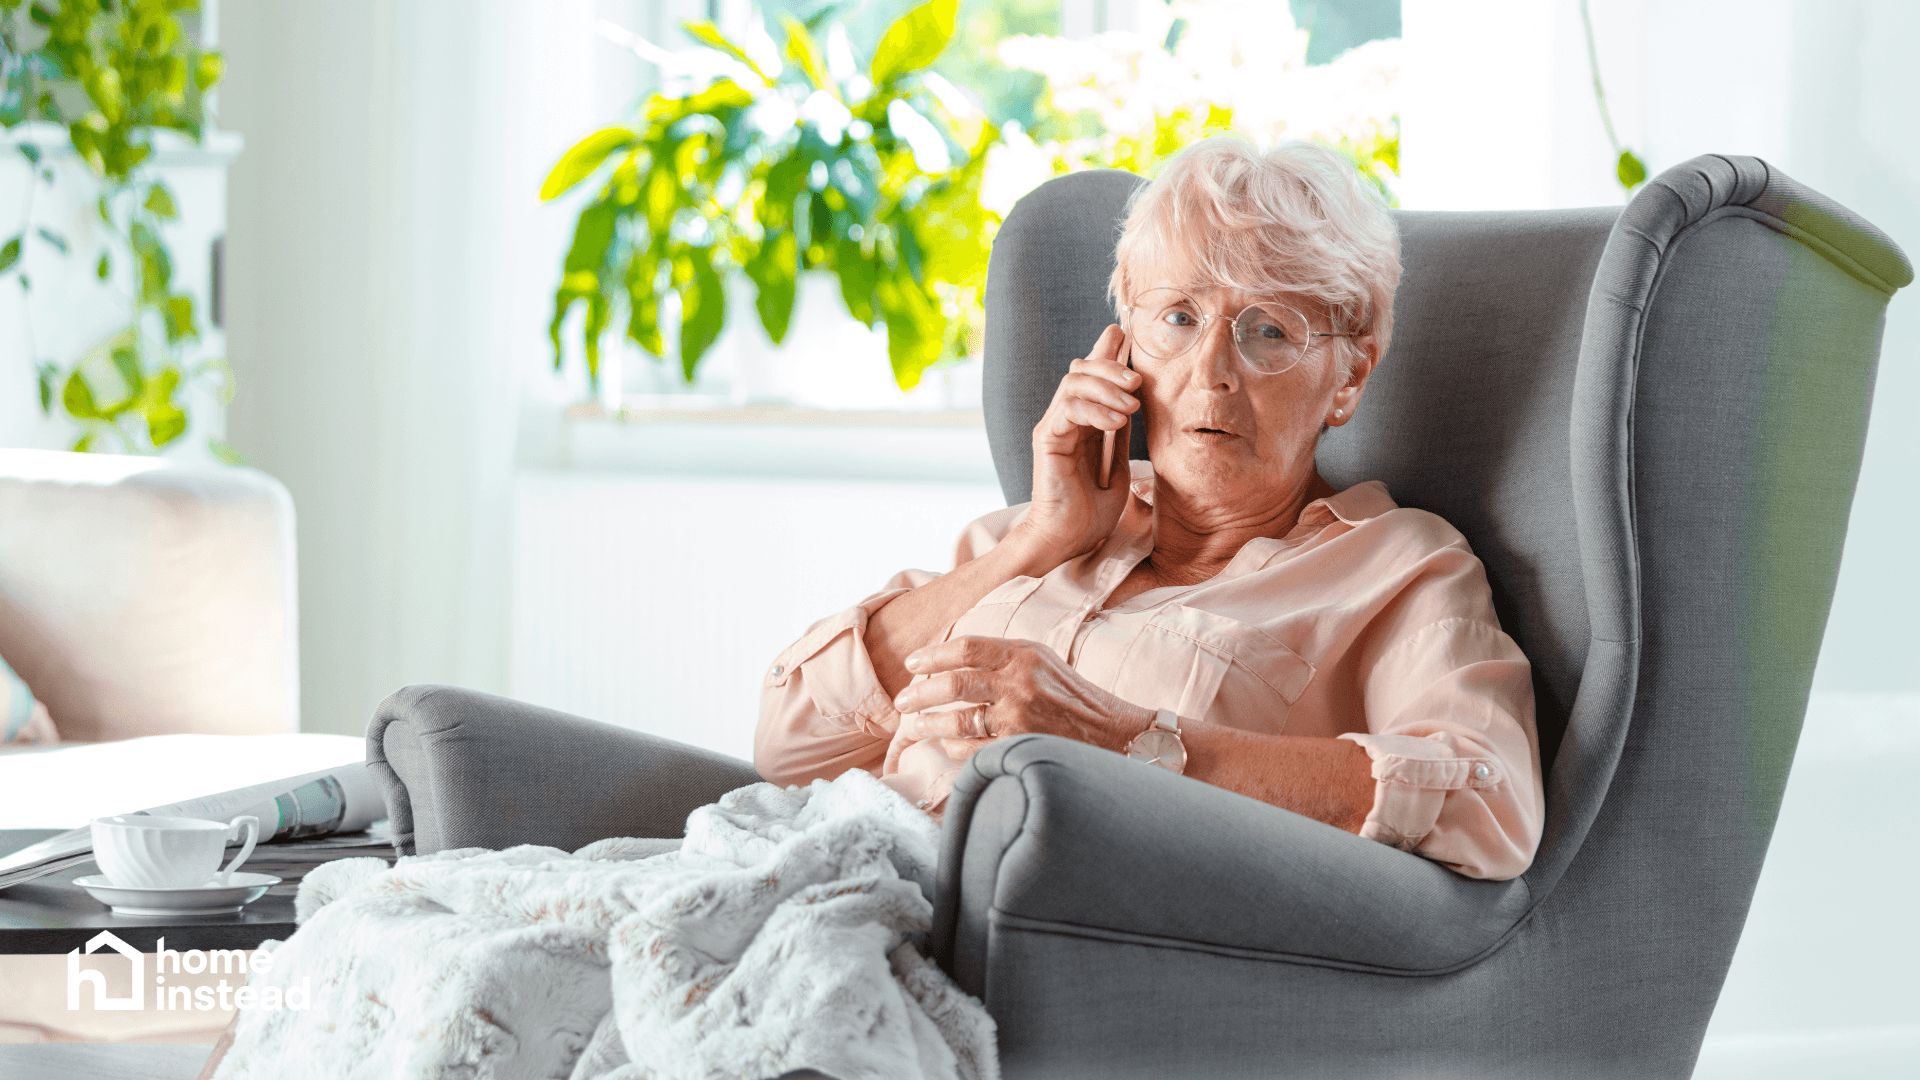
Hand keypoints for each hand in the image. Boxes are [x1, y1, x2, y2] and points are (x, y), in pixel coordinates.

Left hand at [893, 636, 1153, 753]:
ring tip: (913, 727)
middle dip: (919, 694)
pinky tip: (944, 748)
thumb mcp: (1043, 661)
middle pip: (953, 684)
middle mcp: (1019, 683)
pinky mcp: (1020, 748)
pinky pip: (972, 751)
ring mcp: (1019, 718)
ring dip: (927, 725)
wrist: (1118, 735)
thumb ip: (1003, 656)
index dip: (932, 656)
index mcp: (1023, 654)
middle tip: (902, 701)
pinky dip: (952, 750)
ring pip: (957, 721)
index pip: (966, 648)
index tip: (912, 665)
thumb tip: (952, 660)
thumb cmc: (1076, 697)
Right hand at [1014, 325, 1140, 564]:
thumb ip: (1118, 433)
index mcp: (1080, 423)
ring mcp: (1053, 428)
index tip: (1124, 336)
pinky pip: (1068, 409)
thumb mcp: (1116, 467)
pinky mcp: (1047, 440)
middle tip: (1137, 380)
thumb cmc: (1089, 514)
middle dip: (1111, 366)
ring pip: (1073, 382)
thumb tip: (1134, 401)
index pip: (1090, 375)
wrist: (1065, 541)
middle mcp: (1063, 419)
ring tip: (1132, 406)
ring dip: (1107, 387)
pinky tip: (1116, 423)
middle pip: (1080, 369)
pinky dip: (1095, 410)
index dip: (1105, 352)